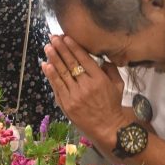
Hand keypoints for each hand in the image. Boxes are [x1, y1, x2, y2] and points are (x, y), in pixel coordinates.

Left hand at [41, 34, 130, 149]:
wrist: (108, 127)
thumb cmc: (113, 105)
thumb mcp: (118, 85)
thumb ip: (110, 70)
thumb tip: (101, 59)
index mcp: (99, 79)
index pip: (84, 59)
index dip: (73, 47)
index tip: (66, 37)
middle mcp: (86, 86)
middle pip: (71, 63)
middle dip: (61, 49)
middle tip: (53, 38)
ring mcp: (75, 95)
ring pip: (62, 73)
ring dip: (53, 59)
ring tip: (47, 47)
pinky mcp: (67, 104)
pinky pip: (57, 87)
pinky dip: (51, 75)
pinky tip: (46, 65)